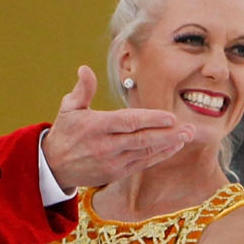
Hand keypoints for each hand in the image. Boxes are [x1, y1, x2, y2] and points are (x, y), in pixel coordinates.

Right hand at [38, 66, 201, 189]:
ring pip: (145, 152)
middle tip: (189, 128)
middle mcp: (105, 146)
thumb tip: (85, 69)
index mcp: (96, 127)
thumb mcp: (69, 108)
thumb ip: (82, 89)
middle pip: (142, 139)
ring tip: (187, 136)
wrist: (53, 167)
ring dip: (168, 145)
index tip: (170, 117)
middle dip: (168, 134)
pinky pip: (142, 163)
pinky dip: (159, 155)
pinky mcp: (116, 173)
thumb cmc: (65, 133)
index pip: (128, 122)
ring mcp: (112, 162)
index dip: (151, 120)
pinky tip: (173, 147)